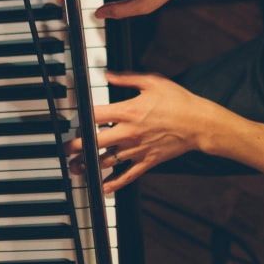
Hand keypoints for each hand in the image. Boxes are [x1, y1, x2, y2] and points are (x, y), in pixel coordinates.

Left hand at [66, 70, 215, 191]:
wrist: (199, 123)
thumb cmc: (178, 100)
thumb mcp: (152, 81)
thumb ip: (127, 79)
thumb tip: (107, 74)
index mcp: (128, 111)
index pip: (95, 115)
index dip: (80, 118)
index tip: (71, 120)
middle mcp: (129, 132)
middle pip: (95, 141)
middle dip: (76, 147)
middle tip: (64, 150)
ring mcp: (137, 149)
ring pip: (107, 161)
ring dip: (89, 166)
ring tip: (75, 168)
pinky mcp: (147, 161)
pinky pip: (127, 175)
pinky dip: (114, 183)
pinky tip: (103, 188)